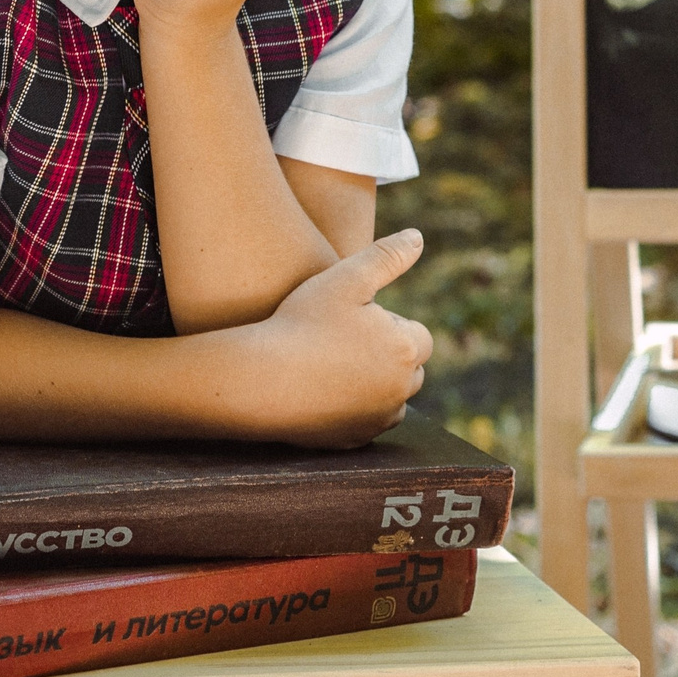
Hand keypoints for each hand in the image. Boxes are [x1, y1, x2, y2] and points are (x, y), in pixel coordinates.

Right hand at [229, 228, 434, 447]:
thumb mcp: (344, 278)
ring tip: (332, 364)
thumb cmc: (301, 322)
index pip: (418, 335)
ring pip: (390, 396)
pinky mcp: (356, 440)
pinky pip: (366, 420)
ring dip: (374, 383)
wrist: (259, 378)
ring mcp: (379, 420)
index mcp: (407, 349)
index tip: (353, 320)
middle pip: (409, 368)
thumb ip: (386, 256)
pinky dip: (354, 408)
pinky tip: (324, 389)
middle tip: (341, 341)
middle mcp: (402, 390)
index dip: (387, 324)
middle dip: (387, 355)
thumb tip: (418, 236)